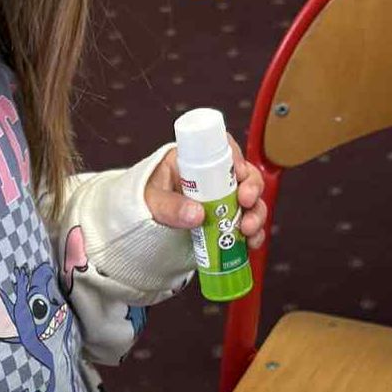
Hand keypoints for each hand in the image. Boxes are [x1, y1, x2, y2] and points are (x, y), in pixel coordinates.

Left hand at [143, 140, 267, 245]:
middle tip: (246, 203)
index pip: (222, 148)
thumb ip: (170, 206)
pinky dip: (253, 234)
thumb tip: (197, 215)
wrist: (135, 222)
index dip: (236, 157)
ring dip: (256, 214)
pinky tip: (251, 244)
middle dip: (252, 188)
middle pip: (245, 175)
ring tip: (248, 230)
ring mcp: (222, 200)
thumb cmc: (143, 200)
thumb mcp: (151, 200)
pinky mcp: (224, 221)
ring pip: (250, 201)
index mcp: (194, 161)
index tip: (239, 173)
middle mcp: (214, 178)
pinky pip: (246, 224)